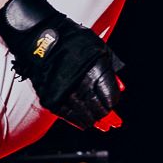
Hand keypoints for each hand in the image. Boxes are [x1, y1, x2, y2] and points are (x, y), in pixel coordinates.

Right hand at [0, 0, 124, 131]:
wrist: (41, 39)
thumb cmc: (72, 41)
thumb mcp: (98, 48)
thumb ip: (110, 69)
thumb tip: (121, 88)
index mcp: (96, 72)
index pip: (111, 98)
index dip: (112, 102)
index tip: (111, 103)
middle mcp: (82, 85)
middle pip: (99, 109)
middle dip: (104, 113)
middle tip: (105, 115)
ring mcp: (66, 93)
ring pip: (84, 116)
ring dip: (91, 119)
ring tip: (94, 121)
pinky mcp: (52, 99)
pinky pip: (67, 116)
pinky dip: (76, 121)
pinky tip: (82, 123)